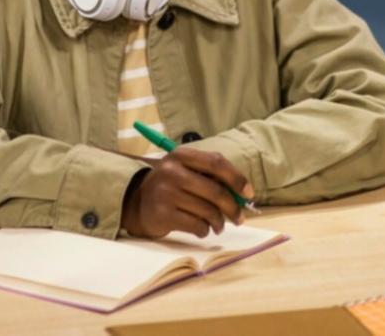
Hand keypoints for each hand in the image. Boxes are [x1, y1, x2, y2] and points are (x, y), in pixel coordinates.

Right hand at [121, 148, 253, 238]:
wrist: (135, 203)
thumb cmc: (171, 186)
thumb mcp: (186, 170)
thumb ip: (211, 177)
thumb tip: (243, 196)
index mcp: (181, 155)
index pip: (216, 162)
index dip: (237, 178)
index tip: (249, 193)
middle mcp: (172, 171)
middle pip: (216, 191)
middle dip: (233, 207)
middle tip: (239, 218)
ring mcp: (166, 193)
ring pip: (208, 211)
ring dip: (219, 222)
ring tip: (219, 225)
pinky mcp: (163, 215)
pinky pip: (197, 225)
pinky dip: (205, 230)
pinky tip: (204, 229)